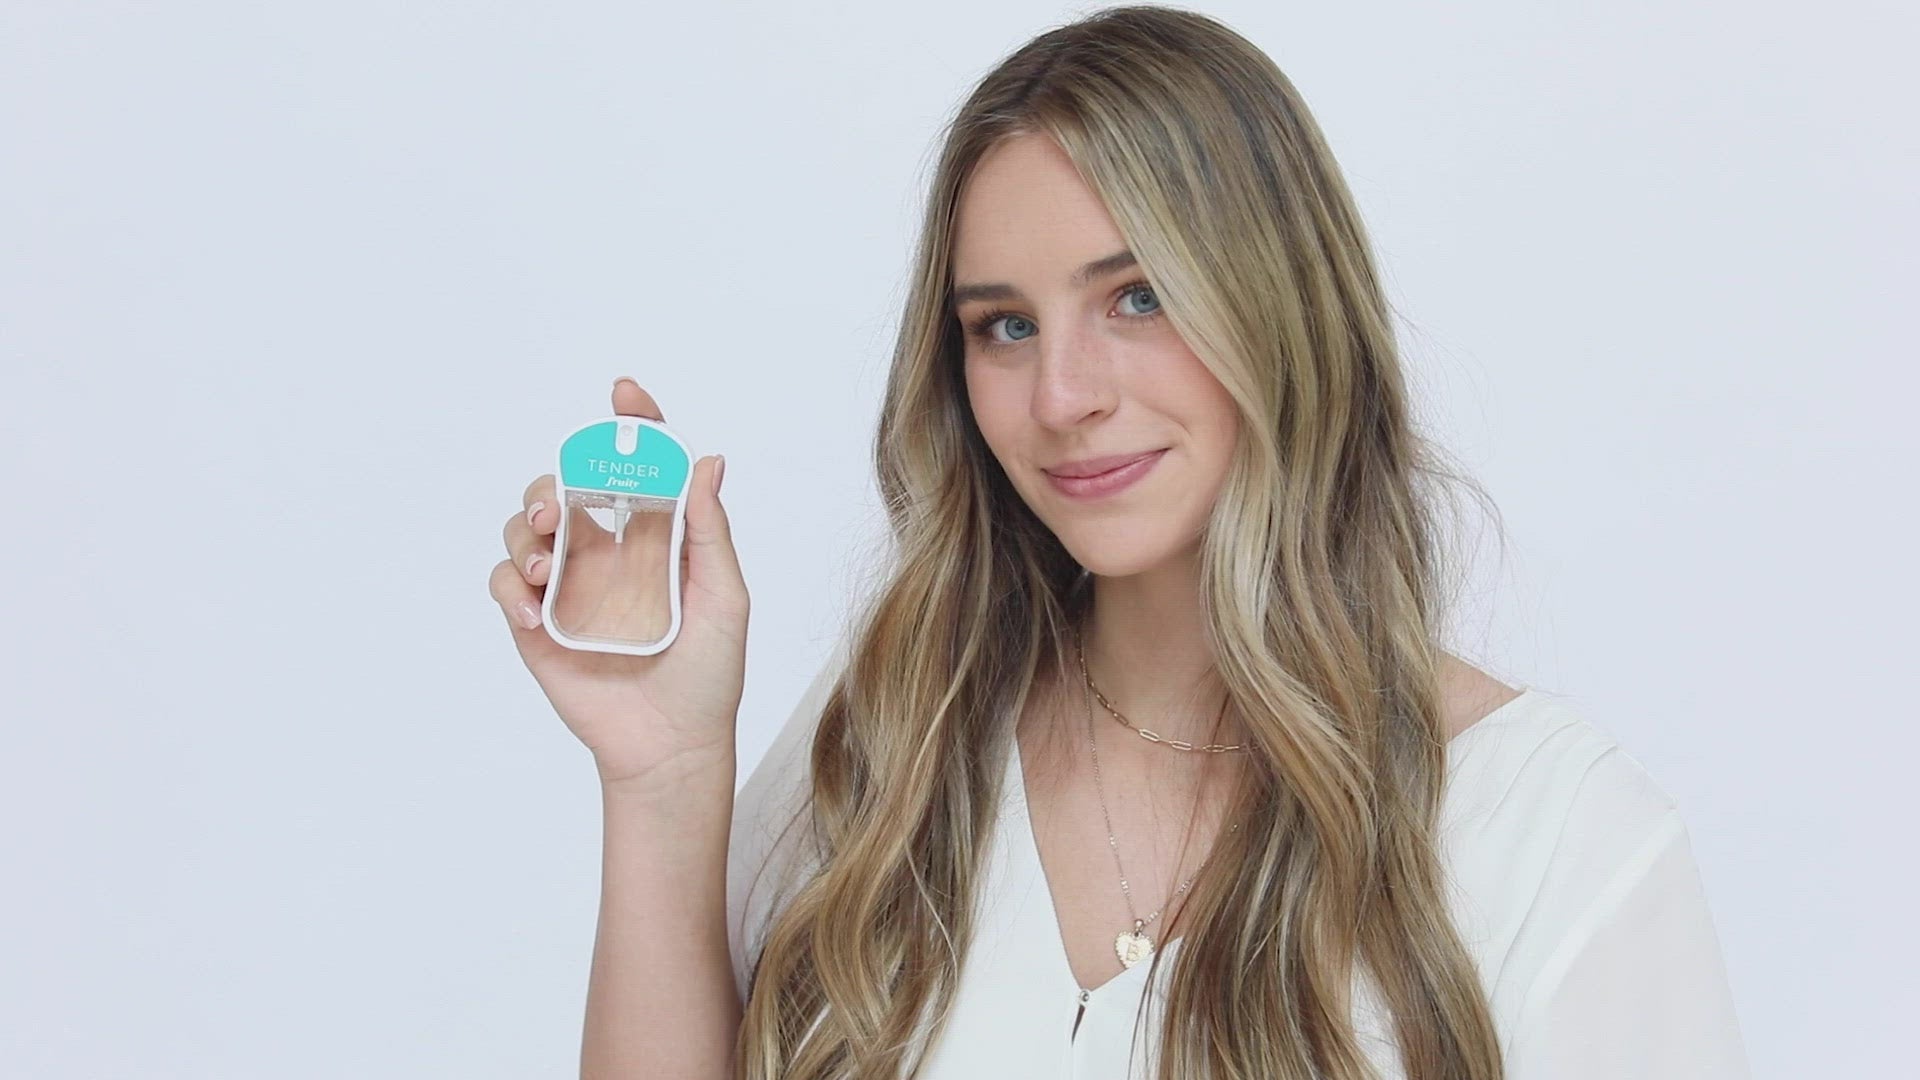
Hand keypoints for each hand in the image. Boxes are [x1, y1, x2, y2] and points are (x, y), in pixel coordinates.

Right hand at [489, 378, 749, 789]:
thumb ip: (708, 532)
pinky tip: (537, 614)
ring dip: (525, 529)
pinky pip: (506, 587)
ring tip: (545, 560)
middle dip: (553, 479)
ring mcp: (568, 586)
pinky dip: (511, 588)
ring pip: (525, 527)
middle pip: (563, 486)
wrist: (672, 746)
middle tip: (560, 505)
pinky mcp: (537, 624)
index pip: (637, 468)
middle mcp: (606, 553)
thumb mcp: (724, 598)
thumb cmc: (708, 675)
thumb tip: (708, 461)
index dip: (630, 426)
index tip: (624, 396)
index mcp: (654, 539)